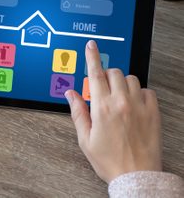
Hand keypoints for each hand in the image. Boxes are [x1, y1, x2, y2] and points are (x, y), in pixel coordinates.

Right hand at [65, 40, 161, 182]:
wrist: (136, 176)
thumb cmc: (109, 159)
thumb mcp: (85, 138)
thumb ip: (77, 112)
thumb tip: (70, 94)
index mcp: (102, 108)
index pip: (94, 74)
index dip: (91, 57)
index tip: (91, 46)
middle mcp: (120, 102)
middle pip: (113, 72)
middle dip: (106, 74)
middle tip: (103, 87)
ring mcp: (138, 106)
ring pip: (130, 78)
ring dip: (122, 82)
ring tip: (118, 96)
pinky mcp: (153, 112)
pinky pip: (147, 90)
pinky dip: (139, 92)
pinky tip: (133, 102)